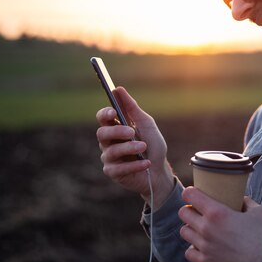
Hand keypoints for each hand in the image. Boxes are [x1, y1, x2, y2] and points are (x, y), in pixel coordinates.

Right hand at [96, 87, 173, 206]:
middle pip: (102, 133)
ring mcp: (109, 157)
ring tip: (144, 147)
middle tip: (132, 132)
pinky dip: (135, 165)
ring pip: (111, 151)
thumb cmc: (153, 145)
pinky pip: (118, 168)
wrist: (160, 170)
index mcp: (115, 127)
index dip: (105, 114)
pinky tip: (146, 163)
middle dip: (117, 132)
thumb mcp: (146, 124)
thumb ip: (132, 108)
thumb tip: (118, 89)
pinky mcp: (112, 172)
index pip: (102, 117)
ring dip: (130, 148)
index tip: (114, 112)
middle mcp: (109, 142)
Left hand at [178, 187, 261, 261]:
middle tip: (197, 211)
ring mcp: (204, 247)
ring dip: (191, 228)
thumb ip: (246, 202)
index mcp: (217, 213)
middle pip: (183, 213)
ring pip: (184, 232)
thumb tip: (240, 199)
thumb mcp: (258, 212)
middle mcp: (206, 229)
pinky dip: (193, 248)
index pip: (190, 195)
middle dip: (189, 209)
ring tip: (200, 228)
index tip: (192, 193)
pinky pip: (189, 252)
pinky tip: (203, 246)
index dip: (190, 192)